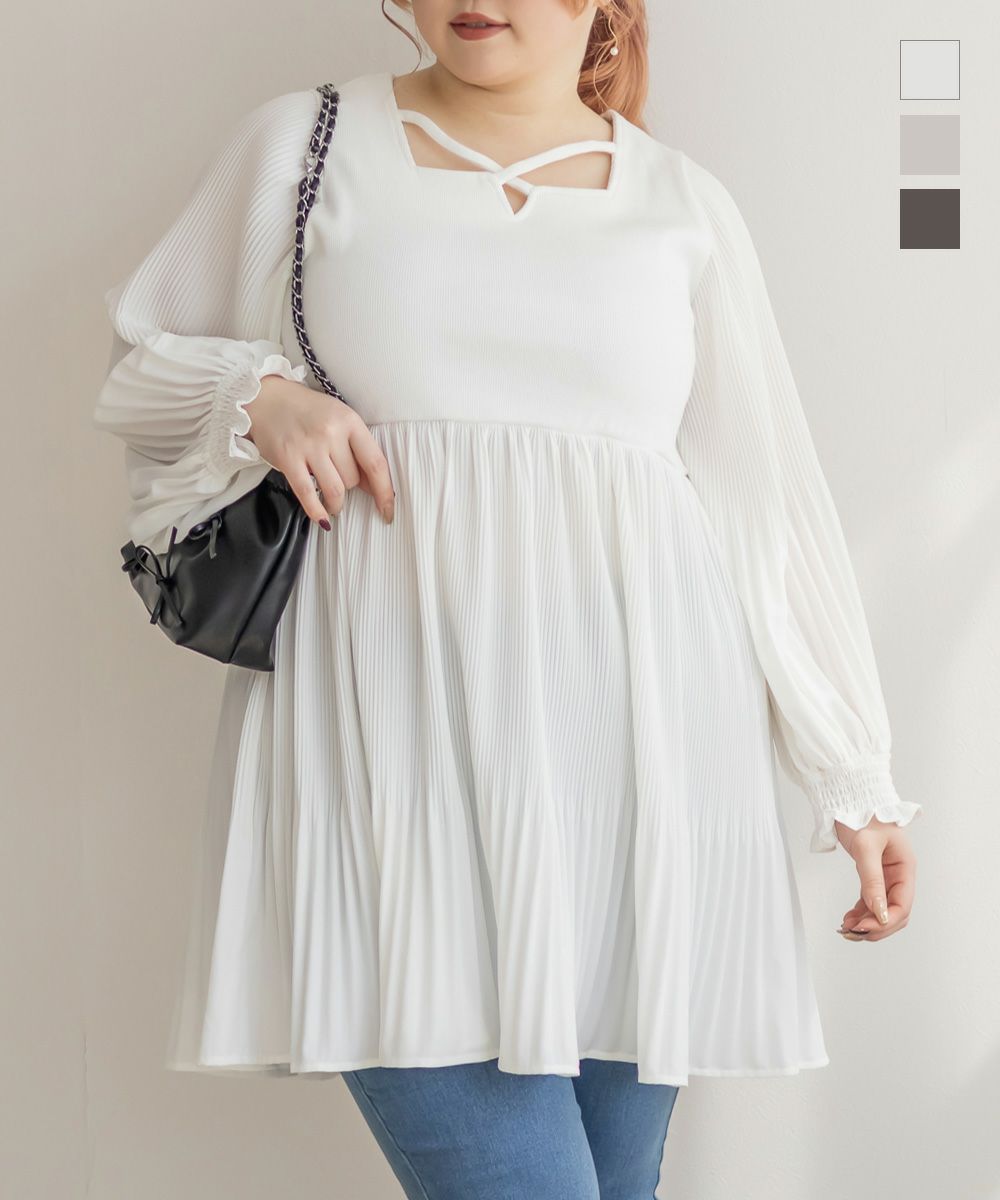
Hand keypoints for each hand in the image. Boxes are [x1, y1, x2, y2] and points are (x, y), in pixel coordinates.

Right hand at [246, 373, 394, 526]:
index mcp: (350, 421)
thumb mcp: (339, 419)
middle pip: (353, 479)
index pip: (376, 463)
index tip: (387, 510)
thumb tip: (373, 487)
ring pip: (335, 490)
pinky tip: (322, 518)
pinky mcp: (287, 458)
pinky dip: (317, 511)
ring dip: (337, 504)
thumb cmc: (307, 411)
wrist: (267, 399)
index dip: (385, 492)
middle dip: (350, 488)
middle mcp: (330, 432)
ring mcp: (308, 445)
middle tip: (340, 482)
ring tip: (334, 503)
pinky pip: (308, 494)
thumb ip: (357, 449)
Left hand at [835, 818, 915, 941]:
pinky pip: (871, 901)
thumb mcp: (866, 847)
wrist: (849, 798)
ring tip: (845, 929)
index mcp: (905, 867)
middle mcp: (899, 874)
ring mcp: (886, 876)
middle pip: (895, 912)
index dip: (886, 921)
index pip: (903, 905)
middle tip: (851, 933)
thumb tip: (880, 912)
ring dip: (866, 922)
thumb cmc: (861, 814)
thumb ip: (872, 880)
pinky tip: (848, 919)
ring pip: (882, 909)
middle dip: (876, 926)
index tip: (864, 929)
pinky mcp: (873, 875)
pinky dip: (861, 912)